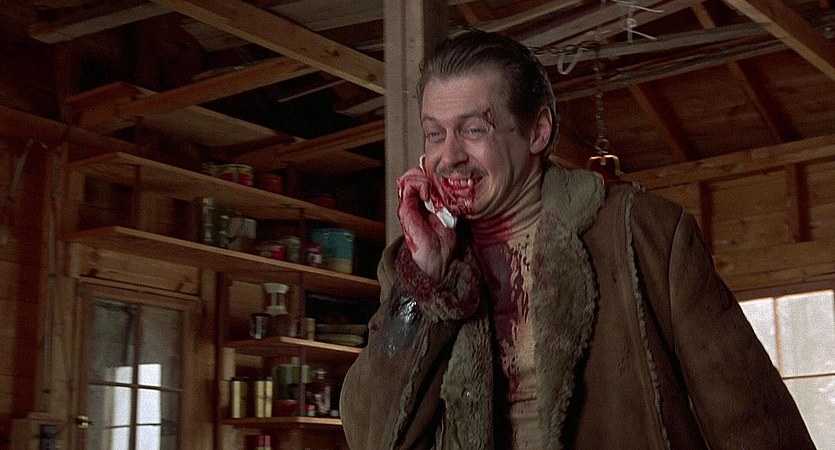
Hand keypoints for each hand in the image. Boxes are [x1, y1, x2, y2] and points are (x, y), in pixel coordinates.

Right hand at [397, 166, 456, 280]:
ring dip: (423, 177)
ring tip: (433, 187)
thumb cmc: (444, 240)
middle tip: (440, 177)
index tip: (446, 173)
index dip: (433, 171)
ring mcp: (408, 204)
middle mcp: (414, 200)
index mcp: (424, 201)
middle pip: (416, 173)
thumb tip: (459, 183)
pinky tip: (428, 193)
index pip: (424, 176)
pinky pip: (408, 187)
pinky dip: (419, 184)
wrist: (438, 259)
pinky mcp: (405, 209)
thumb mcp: (451, 213)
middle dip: (428, 171)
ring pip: (410, 177)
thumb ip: (449, 199)